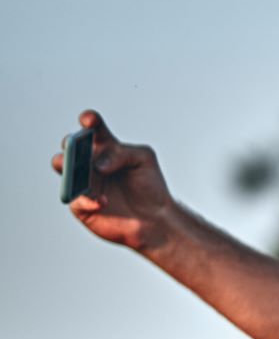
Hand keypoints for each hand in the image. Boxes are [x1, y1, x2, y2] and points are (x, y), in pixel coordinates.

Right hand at [54, 111, 189, 253]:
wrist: (155, 218)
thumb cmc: (149, 185)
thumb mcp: (144, 160)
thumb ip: (122, 153)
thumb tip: (98, 165)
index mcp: (106, 147)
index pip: (94, 129)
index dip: (89, 121)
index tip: (89, 120)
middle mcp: (89, 161)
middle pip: (70, 145)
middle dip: (70, 143)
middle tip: (74, 145)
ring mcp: (82, 181)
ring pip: (62, 167)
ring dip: (65, 165)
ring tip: (73, 168)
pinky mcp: (80, 203)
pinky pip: (76, 198)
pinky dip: (88, 199)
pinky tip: (103, 201)